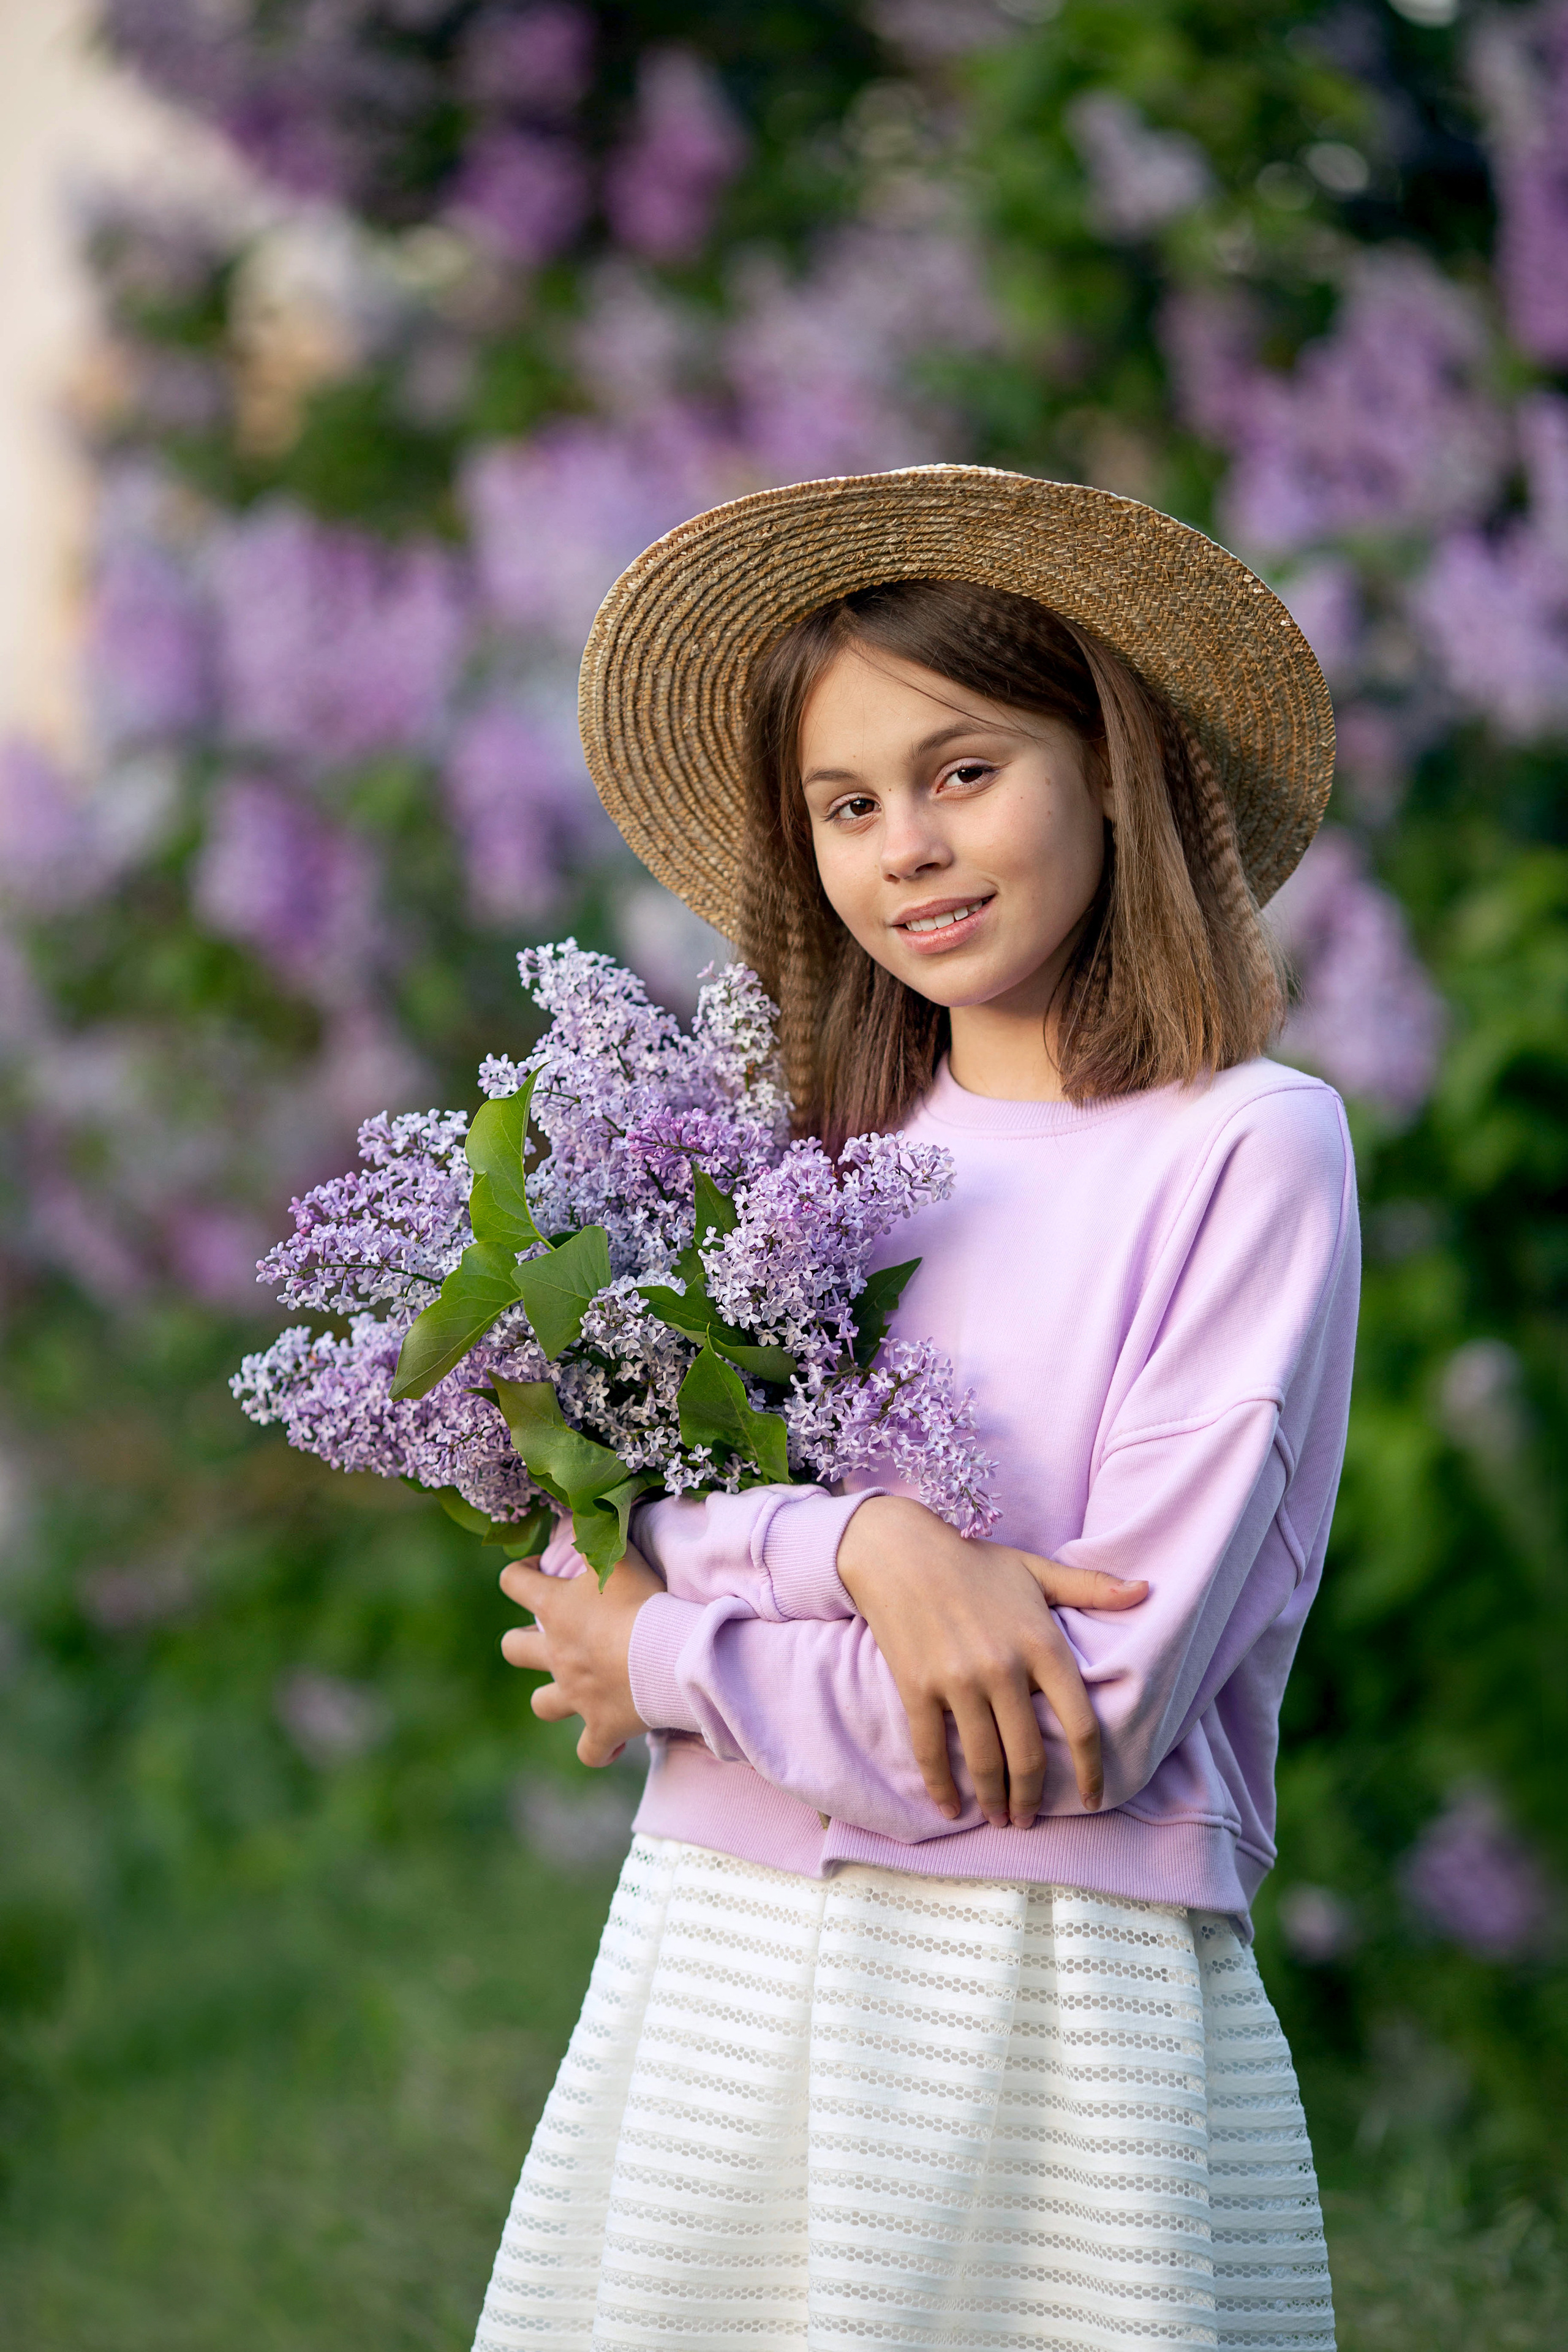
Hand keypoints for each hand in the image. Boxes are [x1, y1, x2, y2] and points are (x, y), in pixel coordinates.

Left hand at [499, 1544, 662, 1766]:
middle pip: (515, 1647)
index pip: (513, 1582)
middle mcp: (556, 1654)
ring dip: (554, 1696)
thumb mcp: (619, 1552)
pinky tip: (612, 1742)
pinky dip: (598, 1748)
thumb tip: (583, 1497)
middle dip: (524, 1640)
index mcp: (556, 1609)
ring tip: (577, 1688)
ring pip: (542, 1704)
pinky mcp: (601, 1727)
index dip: (521, 1573)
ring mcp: (576, 1695)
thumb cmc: (645, 1601)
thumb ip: (597, 1526)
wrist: (671, 1659)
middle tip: (553, 1633)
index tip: (541, 1568)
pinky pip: (590, 1751)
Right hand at [836, 1495, 1146, 1829]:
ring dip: (993, 1800)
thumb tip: (1146, 1590)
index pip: (1080, 1723)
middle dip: (1032, 1798)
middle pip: (1028, 1755)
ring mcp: (957, 1681)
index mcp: (1041, 1644)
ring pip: (983, 1761)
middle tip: (1029, 1819)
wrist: (899, 1550)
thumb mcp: (1036, 1570)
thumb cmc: (974, 1562)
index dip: (1090, 1770)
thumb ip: (1091, 1587)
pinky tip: (950, 1807)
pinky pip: (932, 1749)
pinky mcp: (917, 1687)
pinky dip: (941, 1786)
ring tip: (999, 1817)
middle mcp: (1003, 1668)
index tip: (1092, 1798)